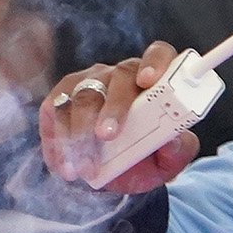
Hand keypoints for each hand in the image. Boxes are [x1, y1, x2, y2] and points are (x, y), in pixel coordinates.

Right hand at [39, 45, 197, 194]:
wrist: (117, 177)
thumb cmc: (147, 160)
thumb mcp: (168, 160)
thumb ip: (178, 150)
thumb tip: (175, 140)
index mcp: (153, 82)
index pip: (158, 55)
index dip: (155, 63)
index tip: (149, 81)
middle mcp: (120, 76)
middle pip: (117, 79)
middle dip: (112, 108)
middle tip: (108, 135)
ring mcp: (88, 83)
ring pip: (83, 97)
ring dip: (82, 134)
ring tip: (86, 167)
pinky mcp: (60, 99)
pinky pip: (54, 113)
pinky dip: (59, 143)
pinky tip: (66, 167)